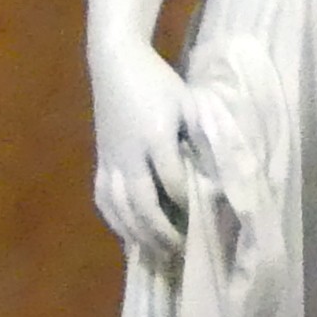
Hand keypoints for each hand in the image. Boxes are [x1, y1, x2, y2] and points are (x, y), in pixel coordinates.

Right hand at [90, 41, 191, 267]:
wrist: (115, 63)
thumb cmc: (157, 82)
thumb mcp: (187, 102)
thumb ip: (201, 134)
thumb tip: (217, 171)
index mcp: (155, 135)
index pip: (171, 180)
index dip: (186, 202)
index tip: (203, 216)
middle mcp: (129, 153)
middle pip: (141, 202)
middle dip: (161, 230)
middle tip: (180, 249)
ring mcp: (110, 159)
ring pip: (119, 206)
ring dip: (138, 233)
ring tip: (157, 253)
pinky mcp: (100, 160)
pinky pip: (103, 198)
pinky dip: (115, 221)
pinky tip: (129, 236)